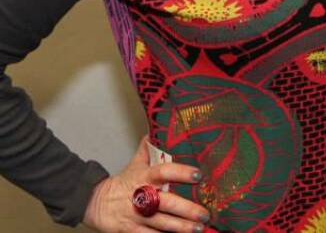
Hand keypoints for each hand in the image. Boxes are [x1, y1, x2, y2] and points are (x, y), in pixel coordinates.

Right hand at [83, 136, 209, 232]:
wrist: (94, 203)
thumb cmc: (122, 183)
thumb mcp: (134, 164)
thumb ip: (148, 150)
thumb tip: (156, 130)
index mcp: (144, 177)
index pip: (163, 172)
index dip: (180, 173)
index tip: (198, 175)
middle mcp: (142, 196)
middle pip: (166, 203)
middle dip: (187, 209)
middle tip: (205, 213)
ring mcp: (136, 215)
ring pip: (161, 222)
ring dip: (181, 227)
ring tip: (198, 228)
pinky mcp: (130, 230)